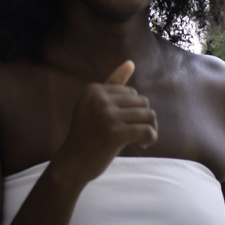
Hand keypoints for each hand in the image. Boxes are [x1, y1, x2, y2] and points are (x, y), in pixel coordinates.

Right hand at [53, 61, 157, 186]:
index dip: (134, 109)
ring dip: (150, 128)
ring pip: (148, 115)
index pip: (131, 92)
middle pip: (142, 101)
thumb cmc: (87, 134)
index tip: (127, 123)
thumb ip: (112, 85)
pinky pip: (147, 130)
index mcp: (92, 89)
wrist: (73, 162)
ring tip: (142, 139)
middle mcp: (98, 99)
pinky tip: (143, 145)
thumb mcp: (94, 106)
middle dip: (145, 117)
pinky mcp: (115, 133)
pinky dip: (151, 138)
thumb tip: (130, 62)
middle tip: (138, 133)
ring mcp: (106, 116)